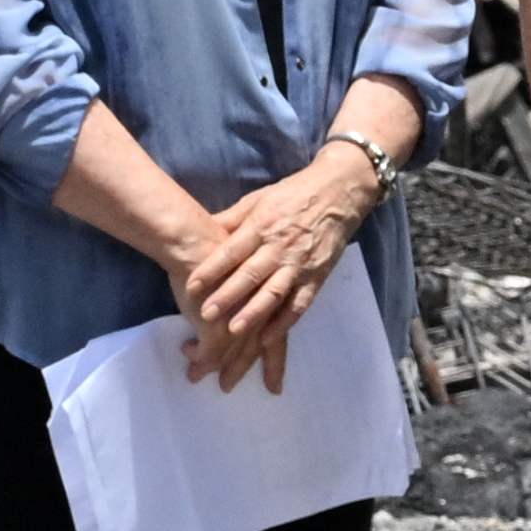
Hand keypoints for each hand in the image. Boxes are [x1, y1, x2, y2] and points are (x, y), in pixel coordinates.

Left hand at [175, 163, 363, 384]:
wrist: (339, 192)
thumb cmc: (291, 195)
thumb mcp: (257, 200)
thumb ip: (230, 220)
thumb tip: (198, 232)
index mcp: (261, 225)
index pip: (232, 250)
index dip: (212, 269)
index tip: (191, 287)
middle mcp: (279, 246)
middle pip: (251, 274)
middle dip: (228, 296)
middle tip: (206, 315)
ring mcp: (300, 263)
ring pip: (274, 291)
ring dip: (254, 312)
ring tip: (233, 330)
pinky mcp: (317, 277)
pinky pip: (300, 303)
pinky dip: (284, 322)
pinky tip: (266, 339)